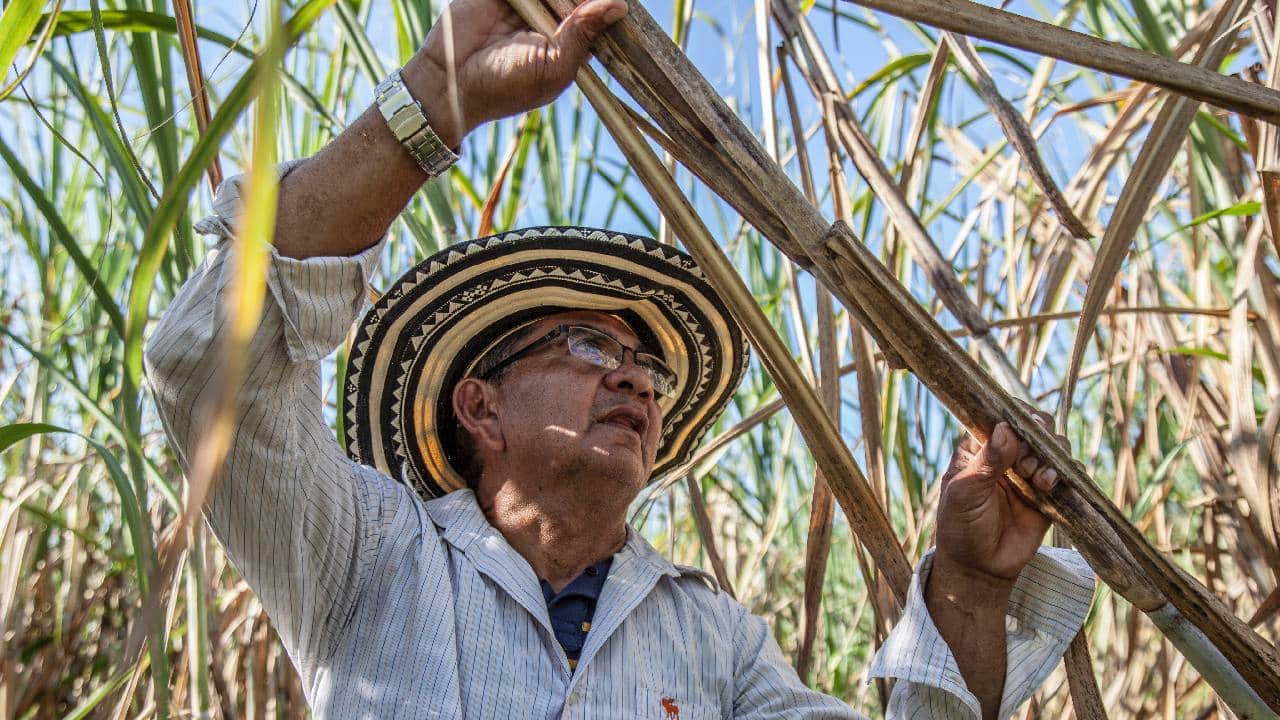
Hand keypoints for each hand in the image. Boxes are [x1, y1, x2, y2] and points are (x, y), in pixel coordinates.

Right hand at [405, 0, 627, 147]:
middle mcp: (548, 20)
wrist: (450, 84)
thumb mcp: (553, 65)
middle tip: (564, 5)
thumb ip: (583, 33)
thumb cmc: (505, 87)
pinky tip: (529, 3)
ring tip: (539, 17)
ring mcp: (525, 4)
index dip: (604, 3)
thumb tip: (620, 4)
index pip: (595, 12)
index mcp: (568, 42)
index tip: (619, 0)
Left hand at [933, 406, 1066, 584]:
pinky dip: (1066, 473)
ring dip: (1052, 456)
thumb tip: (1006, 428)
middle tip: (1028, 462)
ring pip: (1052, 446)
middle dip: (1038, 437)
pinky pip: (1067, 473)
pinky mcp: (1047, 494)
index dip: (1014, 417)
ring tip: (1039, 479)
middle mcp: (1004, 456)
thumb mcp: (964, 494)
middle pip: (1032, 426)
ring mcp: (1027, 473)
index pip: (999, 417)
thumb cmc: (961, 528)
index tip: (1023, 428)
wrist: (979, 569)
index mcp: (978, 449)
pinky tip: (1050, 486)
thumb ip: (986, 463)